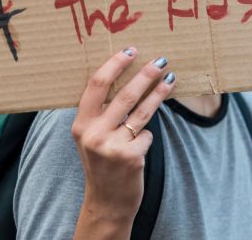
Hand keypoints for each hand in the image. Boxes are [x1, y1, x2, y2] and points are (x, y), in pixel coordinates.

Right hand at [71, 48, 175, 238]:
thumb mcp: (91, 137)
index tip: (130, 50)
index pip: (97, 85)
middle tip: (160, 61)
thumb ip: (100, 113)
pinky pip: (147, 134)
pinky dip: (147, 136)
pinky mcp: (131, 157)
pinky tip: (140, 144)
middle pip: (125, 94)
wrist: (107, 201)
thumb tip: (126, 75)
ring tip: (171, 79)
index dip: (115, 64)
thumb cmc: (101, 163)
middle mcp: (94, 134)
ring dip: (159, 92)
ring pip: (142, 111)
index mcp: (81, 124)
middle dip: (145, 74)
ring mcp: (113, 146)